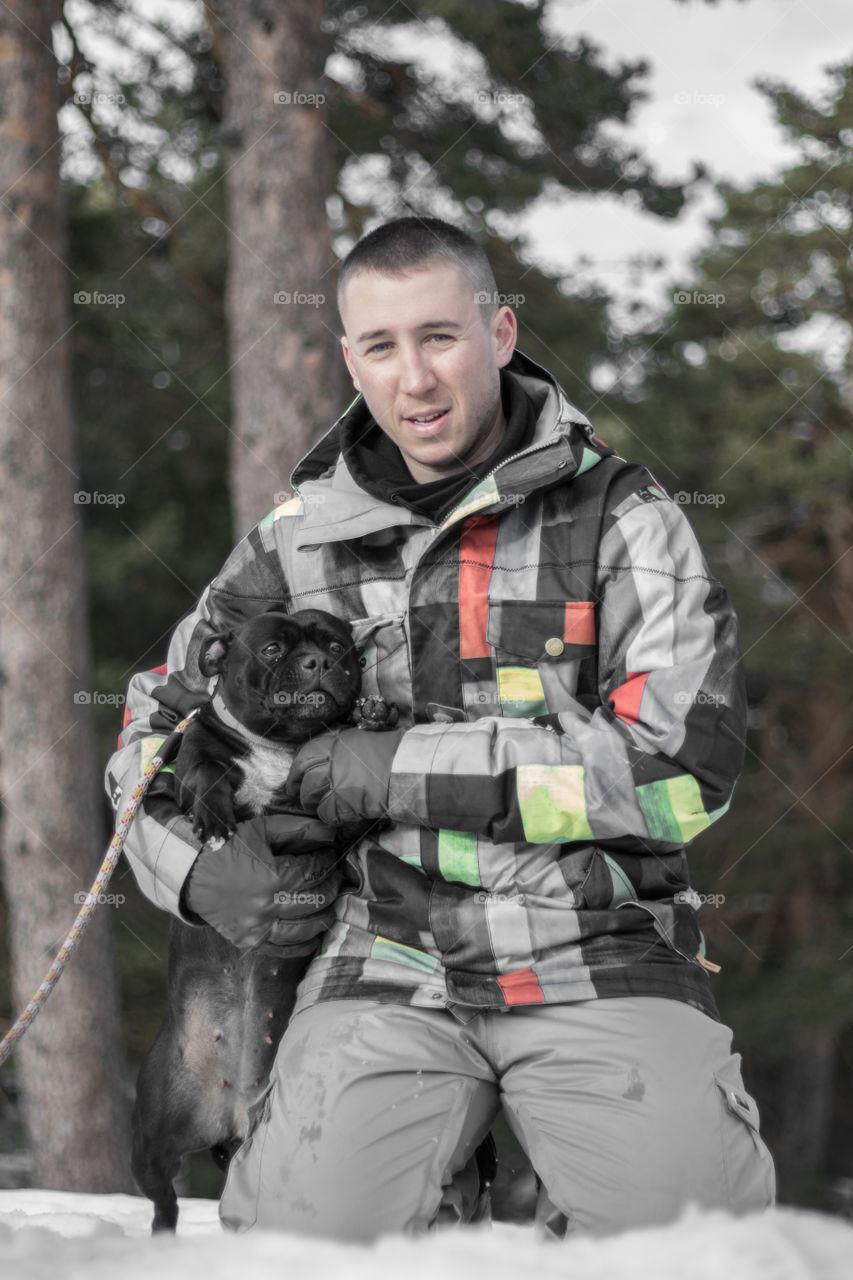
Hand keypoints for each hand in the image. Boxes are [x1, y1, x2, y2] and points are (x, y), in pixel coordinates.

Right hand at [182, 813, 348, 952]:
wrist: (190, 875)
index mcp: (273, 877)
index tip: (329, 855)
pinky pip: (284, 948)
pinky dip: (303, 943)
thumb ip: (297, 829)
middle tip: (336, 879)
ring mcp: (259, 927)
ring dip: (323, 916)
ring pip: (305, 929)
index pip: (315, 871)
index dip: (327, 862)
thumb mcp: (261, 830)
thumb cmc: (227, 848)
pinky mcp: (249, 941)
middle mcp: (268, 906)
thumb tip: (328, 832)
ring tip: (330, 906)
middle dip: (331, 887)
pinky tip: (313, 935)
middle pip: (316, 900)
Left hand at [284, 727, 405, 826]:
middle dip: (301, 790)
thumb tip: (326, 761)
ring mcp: (336, 782)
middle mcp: (332, 761)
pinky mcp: (343, 803)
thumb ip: (340, 750)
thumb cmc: (391, 753)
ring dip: (315, 803)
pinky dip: (330, 816)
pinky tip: (339, 814)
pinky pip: (326, 813)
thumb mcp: (361, 741)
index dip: (296, 770)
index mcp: (336, 744)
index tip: (293, 779)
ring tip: (323, 806)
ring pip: (311, 796)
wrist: (407, 770)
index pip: (305, 756)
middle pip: (305, 778)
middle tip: (303, 797)